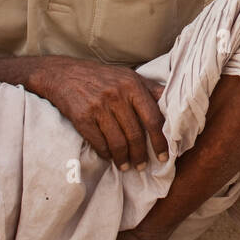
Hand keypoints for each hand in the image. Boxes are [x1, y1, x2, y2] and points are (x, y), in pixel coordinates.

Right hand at [31, 57, 167, 169]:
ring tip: (126, 165)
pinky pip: (99, 143)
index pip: (153, 119)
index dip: (160, 140)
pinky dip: (106, 154)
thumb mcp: (129, 76)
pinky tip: (109, 157)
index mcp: (133, 85)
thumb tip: (175, 104)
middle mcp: (117, 95)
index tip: (164, 155)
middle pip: (135, 134)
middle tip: (143, 166)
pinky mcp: (82, 117)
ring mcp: (98, 107)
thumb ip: (152, 90)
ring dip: (123, 159)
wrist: (63, 74)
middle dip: (141, 155)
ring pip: (117, 142)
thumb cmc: (102, 77)